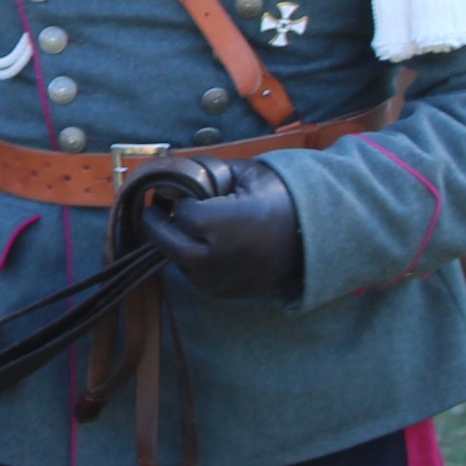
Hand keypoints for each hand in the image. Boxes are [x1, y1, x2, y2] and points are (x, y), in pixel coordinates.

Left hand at [138, 161, 301, 302]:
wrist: (311, 233)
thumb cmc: (278, 197)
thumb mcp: (243, 173)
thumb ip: (204, 174)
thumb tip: (169, 179)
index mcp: (228, 226)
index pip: (183, 216)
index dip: (179, 203)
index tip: (179, 194)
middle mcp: (221, 259)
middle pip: (170, 246)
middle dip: (158, 227)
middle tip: (154, 211)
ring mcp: (221, 281)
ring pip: (180, 263)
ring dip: (176, 244)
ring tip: (182, 226)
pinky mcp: (224, 293)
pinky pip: (195, 276)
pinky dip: (192, 260)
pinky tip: (202, 244)